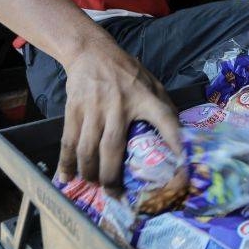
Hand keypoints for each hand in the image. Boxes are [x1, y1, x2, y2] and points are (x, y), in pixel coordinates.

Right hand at [56, 39, 187, 205]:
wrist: (91, 52)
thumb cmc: (128, 73)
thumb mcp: (153, 84)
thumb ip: (165, 108)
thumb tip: (181, 139)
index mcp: (146, 98)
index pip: (166, 121)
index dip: (174, 145)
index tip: (180, 173)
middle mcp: (119, 105)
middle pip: (113, 149)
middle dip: (112, 178)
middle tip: (116, 195)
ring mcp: (94, 108)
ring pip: (88, 150)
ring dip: (90, 174)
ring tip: (96, 186)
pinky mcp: (74, 109)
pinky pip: (69, 142)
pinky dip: (66, 163)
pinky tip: (67, 178)